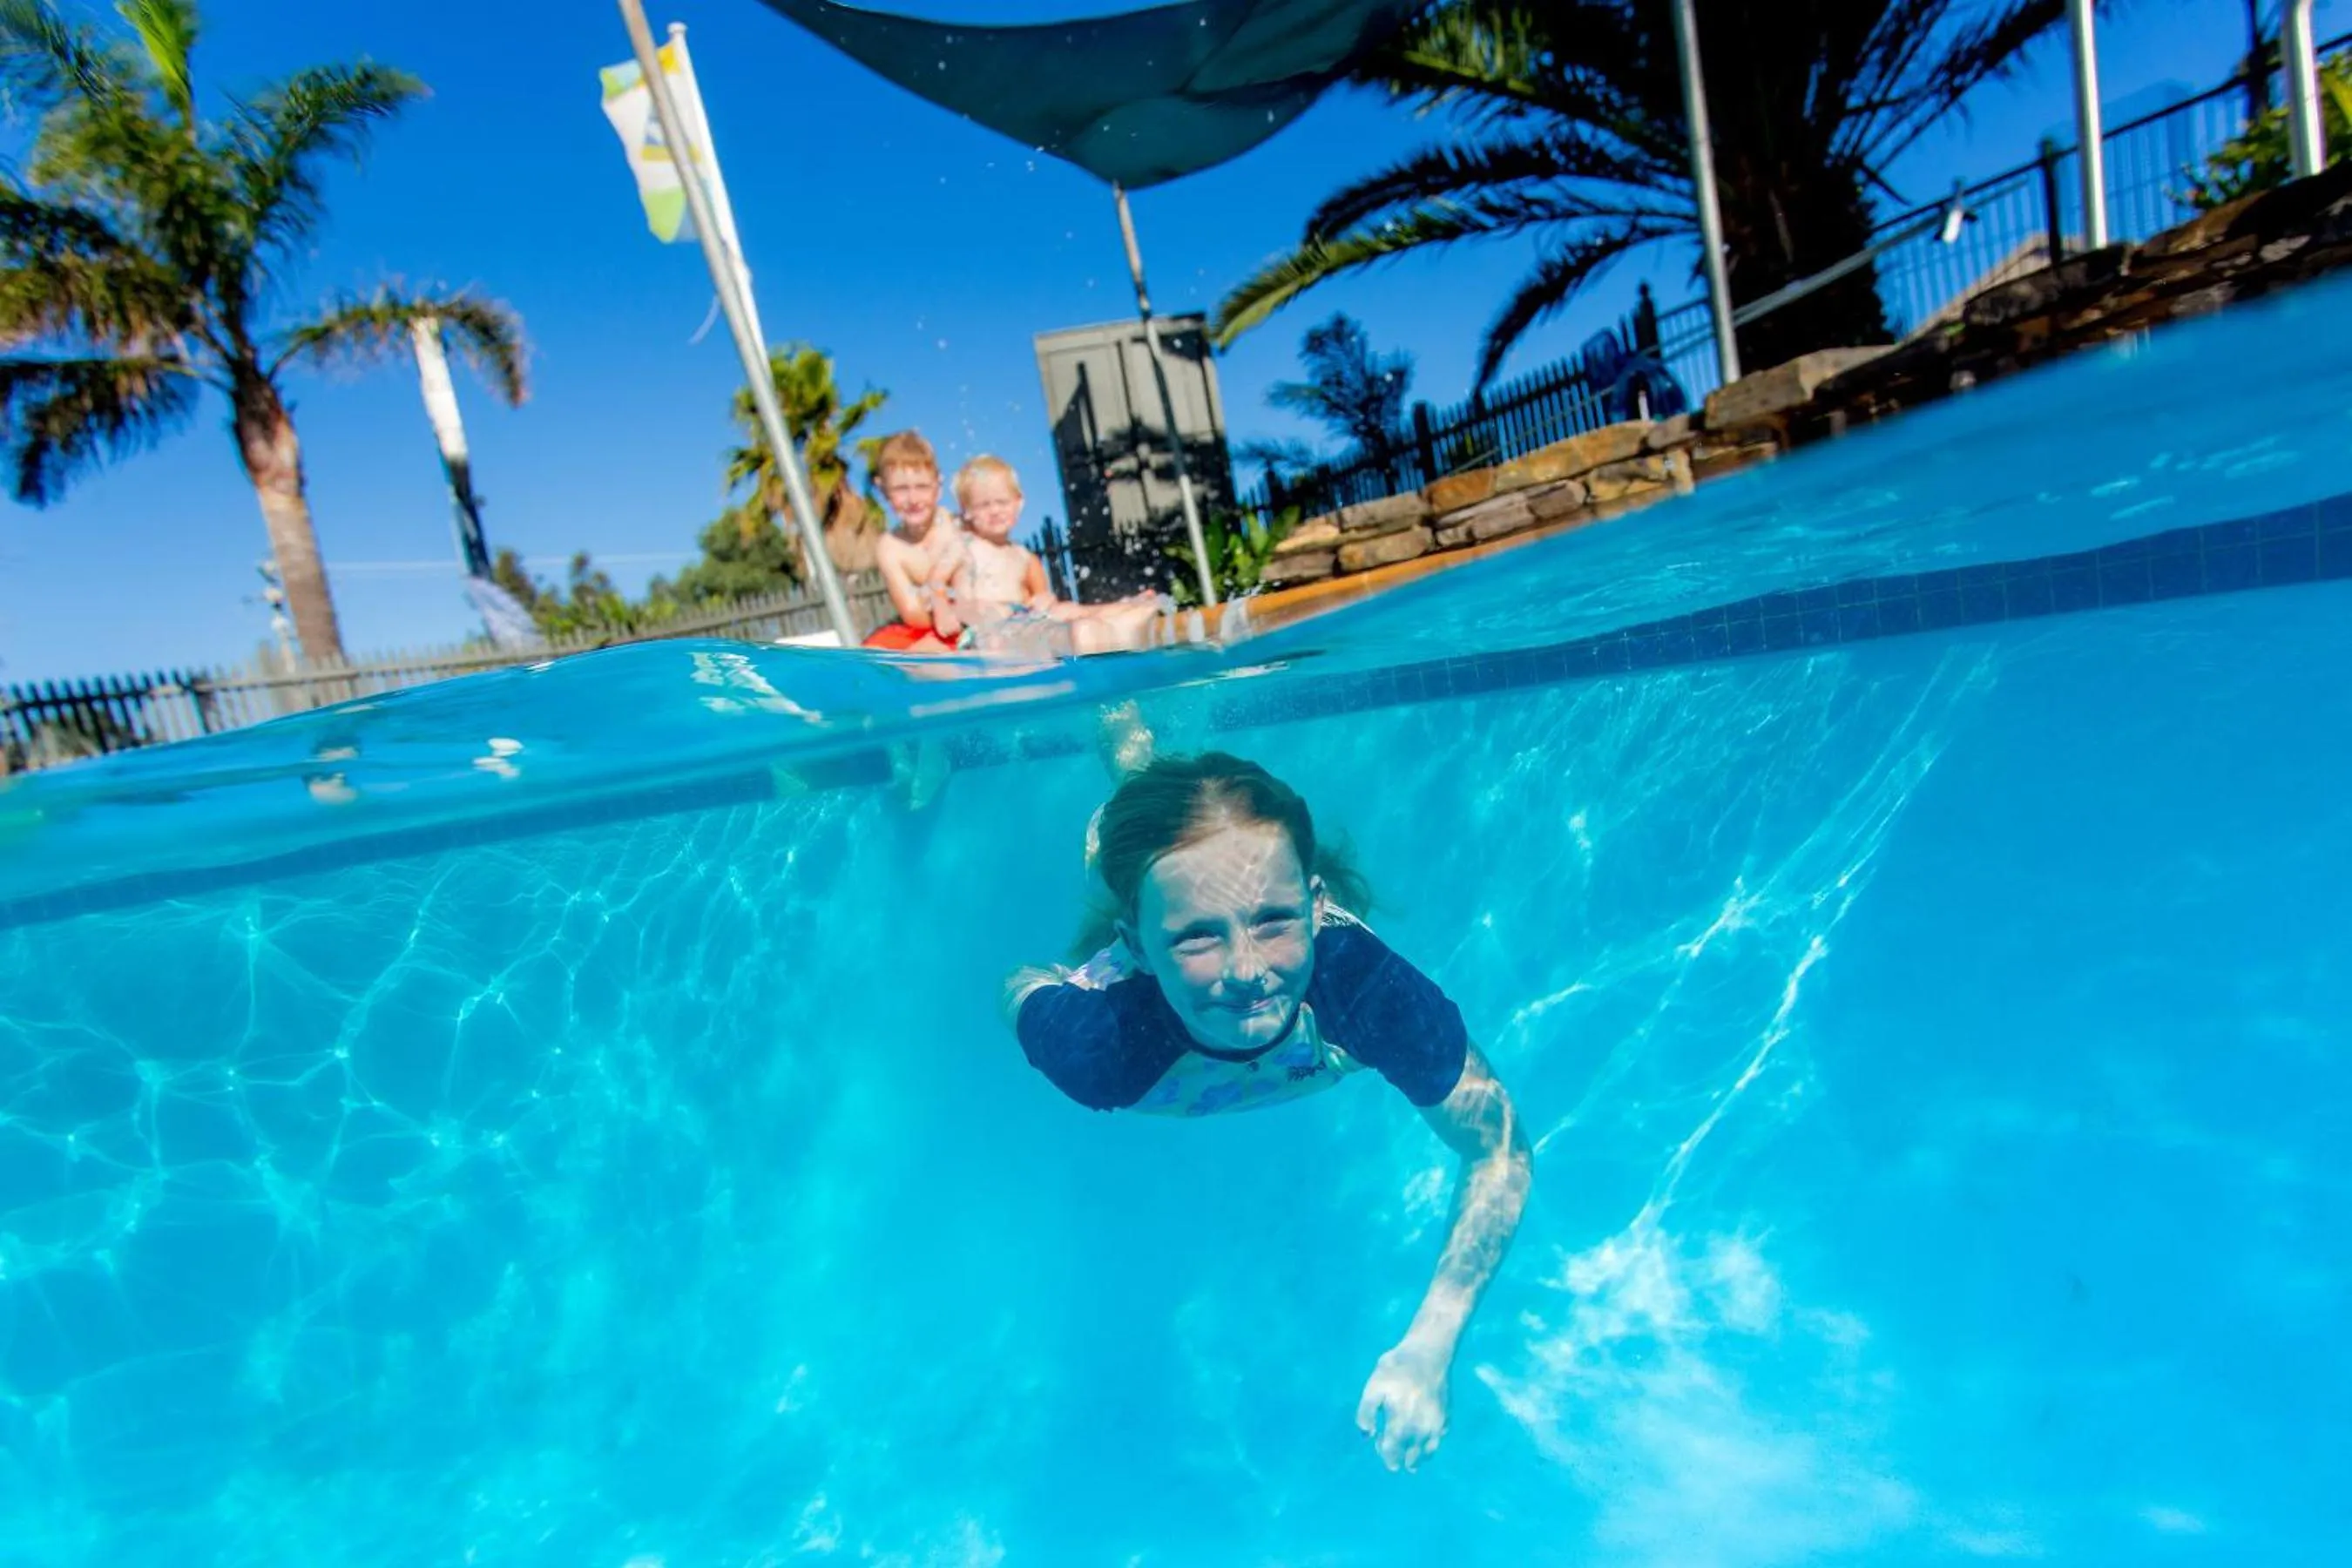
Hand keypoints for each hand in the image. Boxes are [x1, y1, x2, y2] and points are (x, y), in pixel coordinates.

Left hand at [1357, 1338, 1449, 1471]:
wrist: (1429, 1353)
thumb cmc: (1397, 1368)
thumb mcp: (1373, 1386)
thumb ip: (1366, 1413)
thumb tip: (1367, 1435)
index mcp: (1401, 1425)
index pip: (1392, 1454)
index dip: (1383, 1453)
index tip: (1378, 1444)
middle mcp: (1421, 1431)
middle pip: (1410, 1459)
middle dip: (1399, 1458)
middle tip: (1392, 1445)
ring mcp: (1437, 1426)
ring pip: (1426, 1454)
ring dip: (1415, 1457)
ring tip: (1408, 1454)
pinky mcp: (1446, 1419)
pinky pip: (1437, 1441)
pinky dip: (1429, 1444)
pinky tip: (1422, 1436)